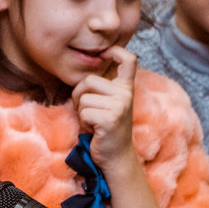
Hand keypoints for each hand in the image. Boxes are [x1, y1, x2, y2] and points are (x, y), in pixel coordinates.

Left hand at [71, 45, 137, 172]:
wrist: (115, 156)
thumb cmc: (104, 128)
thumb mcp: (107, 104)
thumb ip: (101, 88)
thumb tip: (85, 73)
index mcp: (125, 88)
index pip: (129, 60)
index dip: (117, 51)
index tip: (107, 52)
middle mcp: (126, 94)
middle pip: (87, 80)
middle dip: (80, 96)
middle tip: (90, 112)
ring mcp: (120, 105)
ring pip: (83, 98)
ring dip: (81, 112)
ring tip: (94, 122)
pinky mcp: (111, 118)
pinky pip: (83, 112)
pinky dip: (83, 122)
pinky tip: (95, 129)